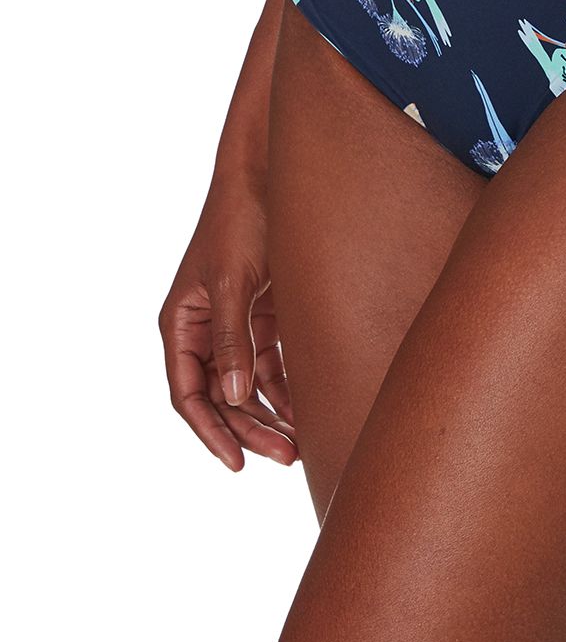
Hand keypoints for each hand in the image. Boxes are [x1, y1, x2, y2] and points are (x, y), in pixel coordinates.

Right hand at [159, 178, 297, 470]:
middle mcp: (204, 329)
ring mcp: (235, 323)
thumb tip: (233, 396)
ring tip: (301, 444)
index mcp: (182, 324)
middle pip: (222, 396)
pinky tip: (307, 410)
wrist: (269, 178)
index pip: (188, 394)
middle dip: (250, 430)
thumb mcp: (234, 281)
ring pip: (247, 385)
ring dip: (271, 414)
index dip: (211, 432)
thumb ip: (232, 339)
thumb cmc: (242, 223)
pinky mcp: (264, 314)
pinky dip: (286, 387)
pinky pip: (271, 363)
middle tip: (287, 457)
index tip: (237, 463)